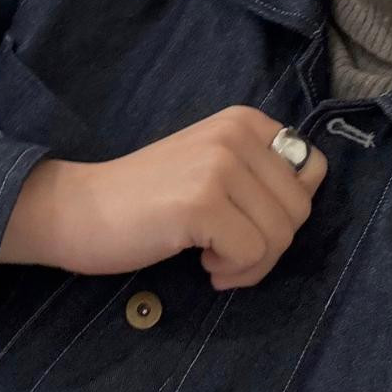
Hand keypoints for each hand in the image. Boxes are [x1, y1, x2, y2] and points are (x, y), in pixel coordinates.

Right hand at [8, 106, 327, 289]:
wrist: (79, 210)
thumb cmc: (147, 198)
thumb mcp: (212, 165)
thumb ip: (260, 171)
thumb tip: (309, 191)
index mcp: (244, 120)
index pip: (313, 169)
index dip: (287, 209)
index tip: (248, 221)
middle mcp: (236, 133)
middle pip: (300, 209)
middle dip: (271, 246)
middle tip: (227, 252)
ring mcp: (219, 165)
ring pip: (281, 235)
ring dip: (251, 264)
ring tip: (213, 259)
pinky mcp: (201, 202)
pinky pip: (252, 254)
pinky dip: (232, 271)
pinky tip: (201, 262)